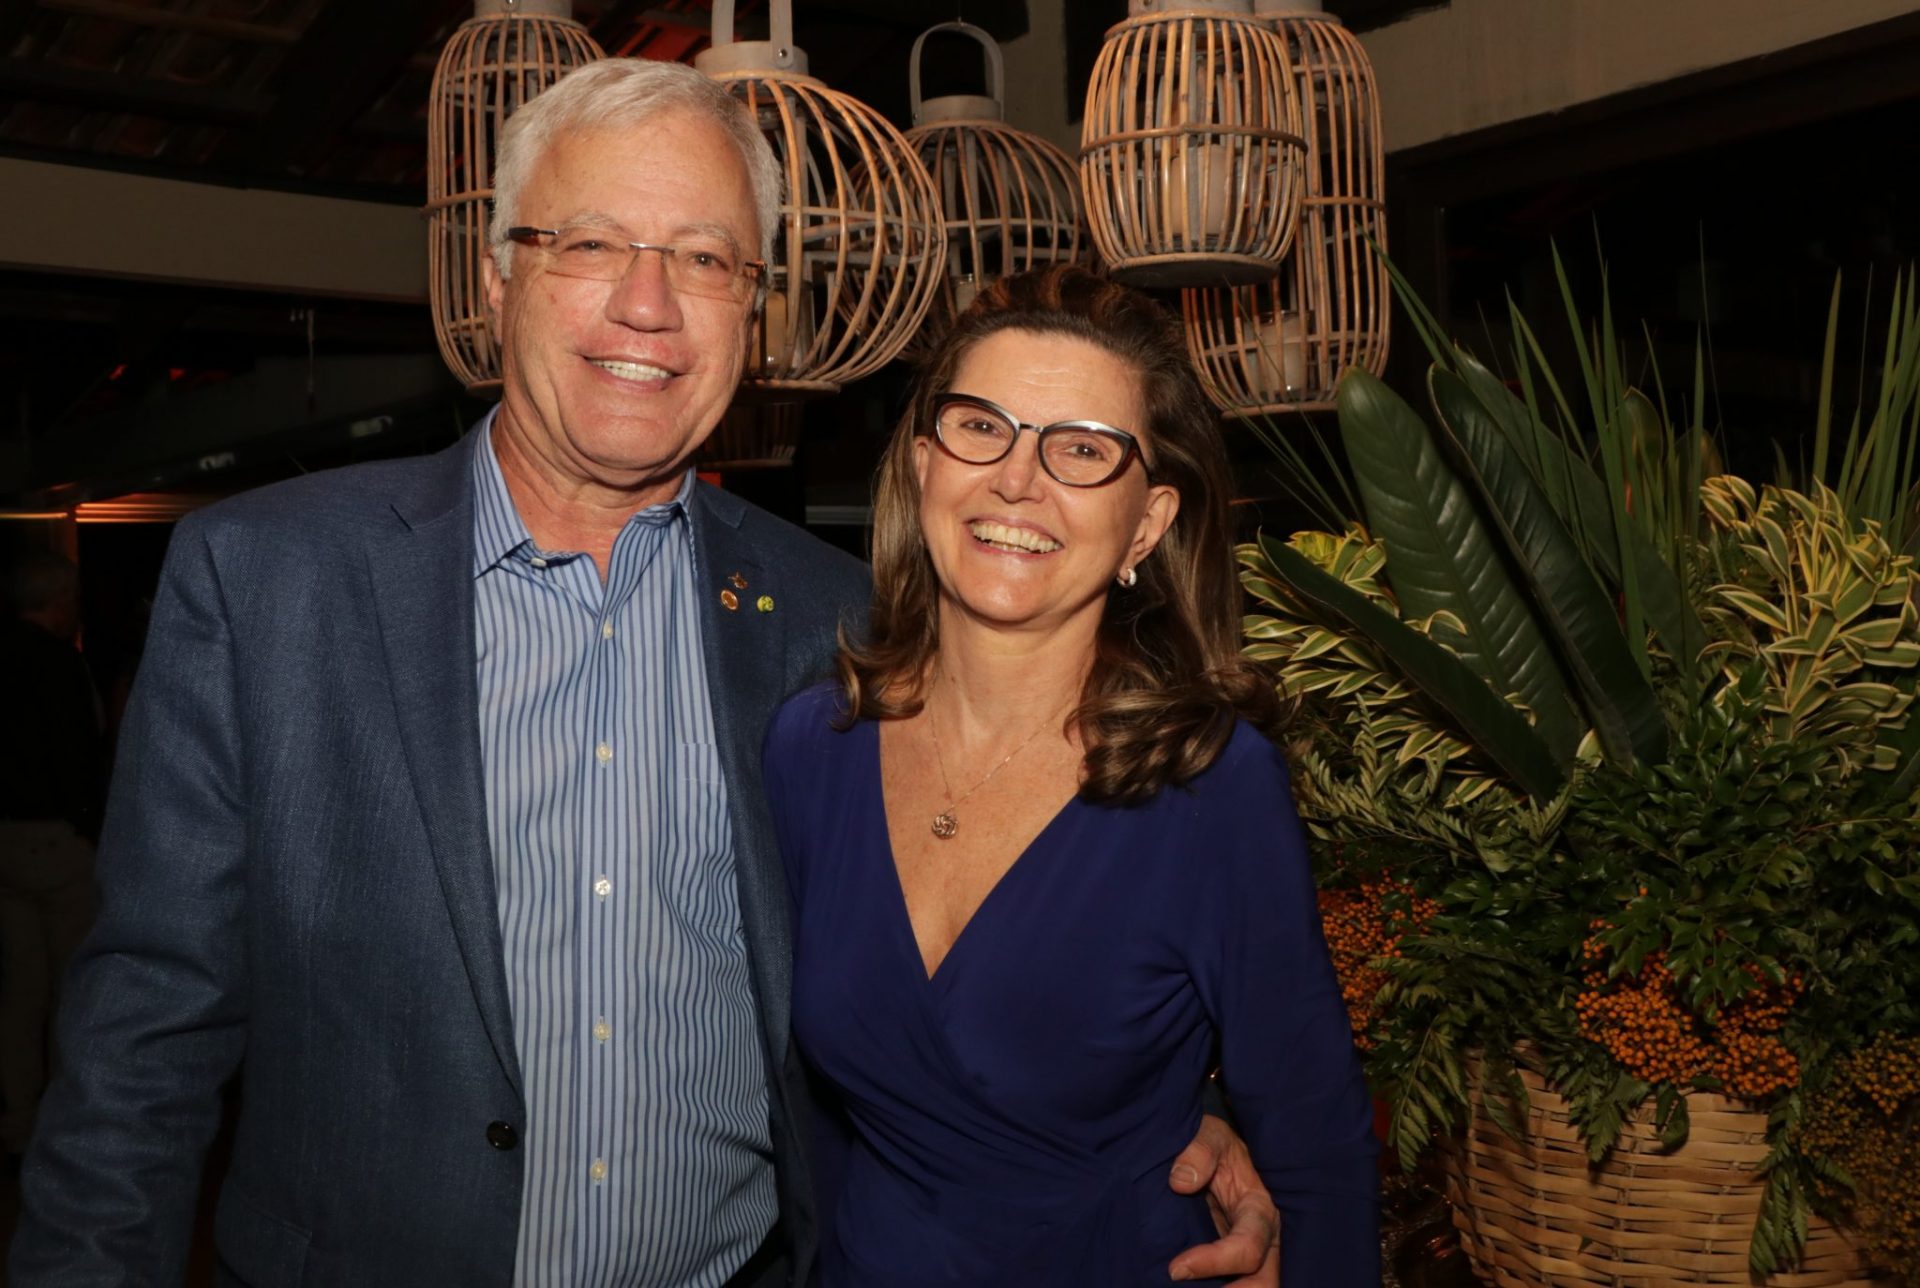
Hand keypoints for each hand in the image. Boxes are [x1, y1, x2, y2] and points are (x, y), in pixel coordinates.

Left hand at [1166, 1113, 1279, 1284]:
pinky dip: (1212, 1285)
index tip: (1176, 1268)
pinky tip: (1185, 1284)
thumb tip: (1180, 1182)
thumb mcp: (1211, 1135)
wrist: (1213, 1152)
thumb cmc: (1216, 1144)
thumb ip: (1200, 1150)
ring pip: (1255, 1285)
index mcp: (1261, 1208)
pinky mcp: (1232, 1259)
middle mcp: (1263, 1236)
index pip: (1248, 1248)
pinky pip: (1231, 1279)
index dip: (1214, 1262)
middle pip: (1265, 1283)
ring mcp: (1251, 1250)